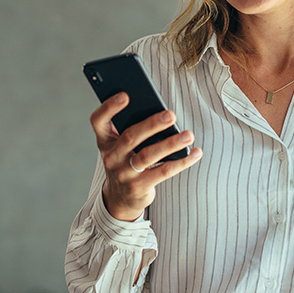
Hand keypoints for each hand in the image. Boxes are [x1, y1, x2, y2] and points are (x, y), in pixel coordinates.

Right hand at [90, 92, 201, 221]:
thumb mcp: (121, 145)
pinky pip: (163, 172)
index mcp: (105, 140)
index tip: (125, 95)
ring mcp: (124, 173)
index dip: (109, 107)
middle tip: (171, 115)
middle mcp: (111, 156)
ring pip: (148, 155)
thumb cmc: (126, 161)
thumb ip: (133, 128)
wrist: (120, 197)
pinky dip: (181, 162)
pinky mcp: (139, 187)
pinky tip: (195, 153)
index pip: (98, 120)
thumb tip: (163, 114)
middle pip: (130, 137)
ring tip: (188, 135)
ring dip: (170, 144)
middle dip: (152, 124)